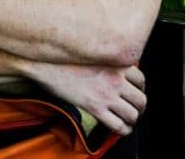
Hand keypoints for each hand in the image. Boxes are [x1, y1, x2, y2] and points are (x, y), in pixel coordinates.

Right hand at [27, 62, 145, 136]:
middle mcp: (115, 79)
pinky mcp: (94, 107)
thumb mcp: (90, 53)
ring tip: (127, 120)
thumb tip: (113, 70)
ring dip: (132, 119)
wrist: (43, 64)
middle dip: (139, 107)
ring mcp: (106, 94)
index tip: (135, 92)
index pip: (141, 80)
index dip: (140, 89)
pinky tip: (120, 129)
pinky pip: (118, 125)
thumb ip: (106, 60)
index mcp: (115, 63)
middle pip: (141, 99)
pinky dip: (123, 130)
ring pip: (133, 114)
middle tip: (134, 109)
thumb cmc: (63, 57)